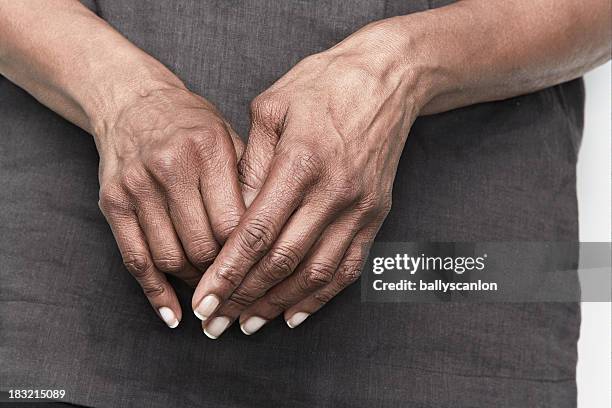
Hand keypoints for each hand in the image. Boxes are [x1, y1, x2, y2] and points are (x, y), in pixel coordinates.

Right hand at [97, 85, 244, 327]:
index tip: (261, 269)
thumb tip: (273, 236)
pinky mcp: (113, 203)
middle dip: (224, 273)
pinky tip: (174, 314)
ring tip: (212, 288)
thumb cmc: (191, 122)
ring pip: (171, 257)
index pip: (234, 223)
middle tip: (239, 283)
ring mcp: (137, 187)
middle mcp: (171, 167)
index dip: (249, 255)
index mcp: (208, 148)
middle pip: (204, 245)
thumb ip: (250, 180)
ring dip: (195, 283)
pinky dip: (156, 293)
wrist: (131, 101)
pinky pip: (135, 260)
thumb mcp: (229, 135)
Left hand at [192, 23, 428, 337]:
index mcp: (301, 163)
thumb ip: (250, 165)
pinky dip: (321, 297)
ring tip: (248, 324)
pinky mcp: (375, 215)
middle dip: (244, 298)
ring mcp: (359, 208)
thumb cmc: (322, 85)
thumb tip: (233, 218)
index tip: (203, 303)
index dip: (227, 273)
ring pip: (315, 273)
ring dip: (279, 304)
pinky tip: (294, 314)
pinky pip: (348, 267)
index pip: (257, 233)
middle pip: (283, 261)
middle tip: (214, 324)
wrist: (387, 79)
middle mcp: (334, 192)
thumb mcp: (272, 108)